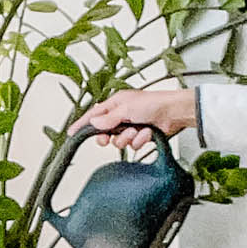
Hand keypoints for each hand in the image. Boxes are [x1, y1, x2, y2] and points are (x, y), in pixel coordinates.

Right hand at [66, 87, 195, 151]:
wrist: (174, 113)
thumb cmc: (153, 103)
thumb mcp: (126, 108)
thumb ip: (108, 118)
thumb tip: (94, 122)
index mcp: (115, 104)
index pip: (94, 114)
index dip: (82, 124)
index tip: (72, 132)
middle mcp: (122, 115)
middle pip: (105, 132)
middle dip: (109, 137)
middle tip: (108, 138)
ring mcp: (131, 126)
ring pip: (119, 141)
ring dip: (128, 138)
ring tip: (137, 130)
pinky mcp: (141, 135)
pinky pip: (133, 144)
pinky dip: (140, 140)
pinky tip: (147, 133)